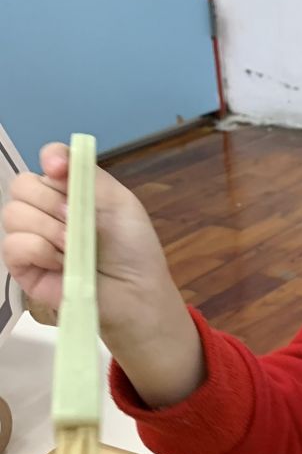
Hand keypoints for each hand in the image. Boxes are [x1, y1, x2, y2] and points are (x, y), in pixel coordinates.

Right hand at [2, 142, 203, 404]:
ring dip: (48, 228)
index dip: (51, 159)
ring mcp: (32, 237)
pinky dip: (39, 250)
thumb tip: (53, 160)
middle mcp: (46, 210)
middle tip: (77, 222)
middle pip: (23, 185)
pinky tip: (61, 263)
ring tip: (74, 247)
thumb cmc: (133, 250)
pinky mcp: (23, 267)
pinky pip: (13, 245)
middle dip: (51, 201)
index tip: (60, 170)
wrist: (135, 294)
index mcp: (71, 190)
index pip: (48, 160)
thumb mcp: (120, 203)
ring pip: (14, 213)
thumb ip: (88, 176)